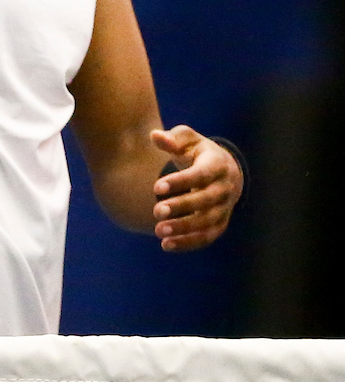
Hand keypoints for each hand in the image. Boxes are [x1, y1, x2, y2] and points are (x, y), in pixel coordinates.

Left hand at [150, 125, 243, 252]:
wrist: (225, 170)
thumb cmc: (198, 152)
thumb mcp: (188, 139)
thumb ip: (172, 138)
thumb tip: (155, 136)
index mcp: (217, 164)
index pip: (200, 175)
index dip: (180, 182)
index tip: (156, 187)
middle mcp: (224, 188)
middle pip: (205, 201)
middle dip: (181, 207)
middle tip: (156, 211)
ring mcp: (225, 208)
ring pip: (207, 222)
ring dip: (183, 229)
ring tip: (159, 231)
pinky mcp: (220, 224)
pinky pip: (207, 237)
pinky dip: (188, 243)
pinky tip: (166, 245)